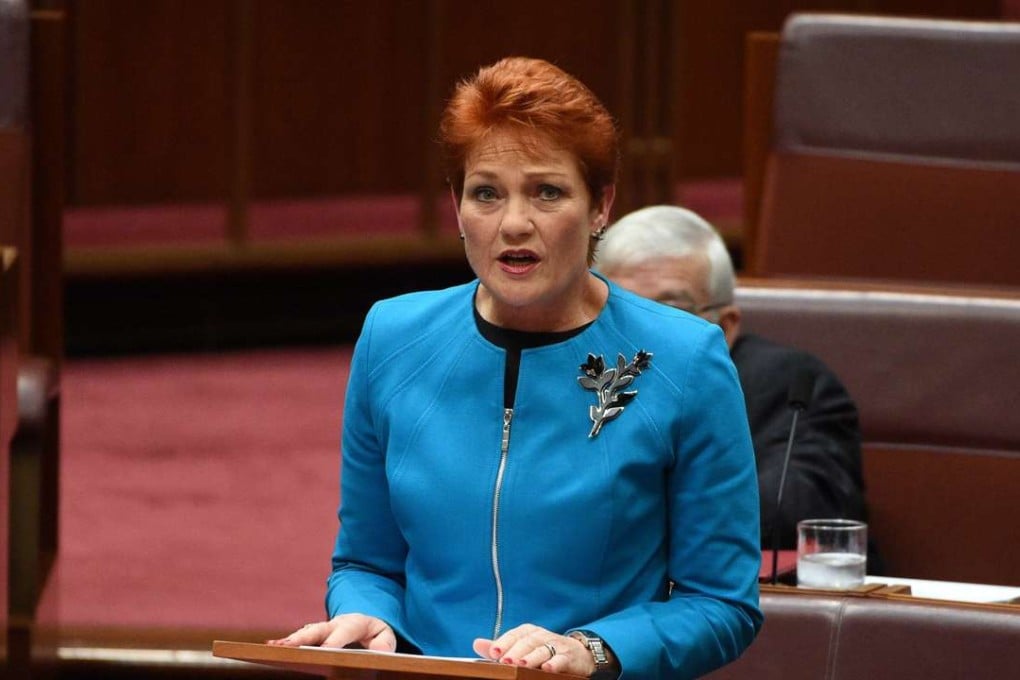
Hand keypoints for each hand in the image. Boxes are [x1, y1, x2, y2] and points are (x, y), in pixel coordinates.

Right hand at [266, 613, 395, 650]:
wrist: (363, 620)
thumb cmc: (374, 631)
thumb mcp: (385, 634)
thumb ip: (385, 643)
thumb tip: (380, 653)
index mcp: (353, 622)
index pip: (343, 633)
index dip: (334, 641)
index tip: (326, 650)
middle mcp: (334, 624)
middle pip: (318, 630)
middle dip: (303, 637)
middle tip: (288, 645)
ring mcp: (322, 629)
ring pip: (304, 633)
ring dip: (289, 640)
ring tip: (273, 646)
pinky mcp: (314, 635)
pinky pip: (299, 639)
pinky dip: (286, 643)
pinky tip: (272, 648)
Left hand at [473, 623, 594, 675]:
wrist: (576, 653)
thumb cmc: (543, 650)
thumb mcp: (522, 646)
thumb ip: (501, 646)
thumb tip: (476, 644)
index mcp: (528, 632)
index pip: (514, 635)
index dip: (503, 642)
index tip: (493, 652)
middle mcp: (541, 635)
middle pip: (527, 642)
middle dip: (516, 651)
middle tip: (505, 661)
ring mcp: (555, 645)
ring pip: (542, 650)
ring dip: (532, 657)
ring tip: (521, 665)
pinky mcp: (568, 656)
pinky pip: (560, 659)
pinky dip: (554, 663)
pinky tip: (546, 668)